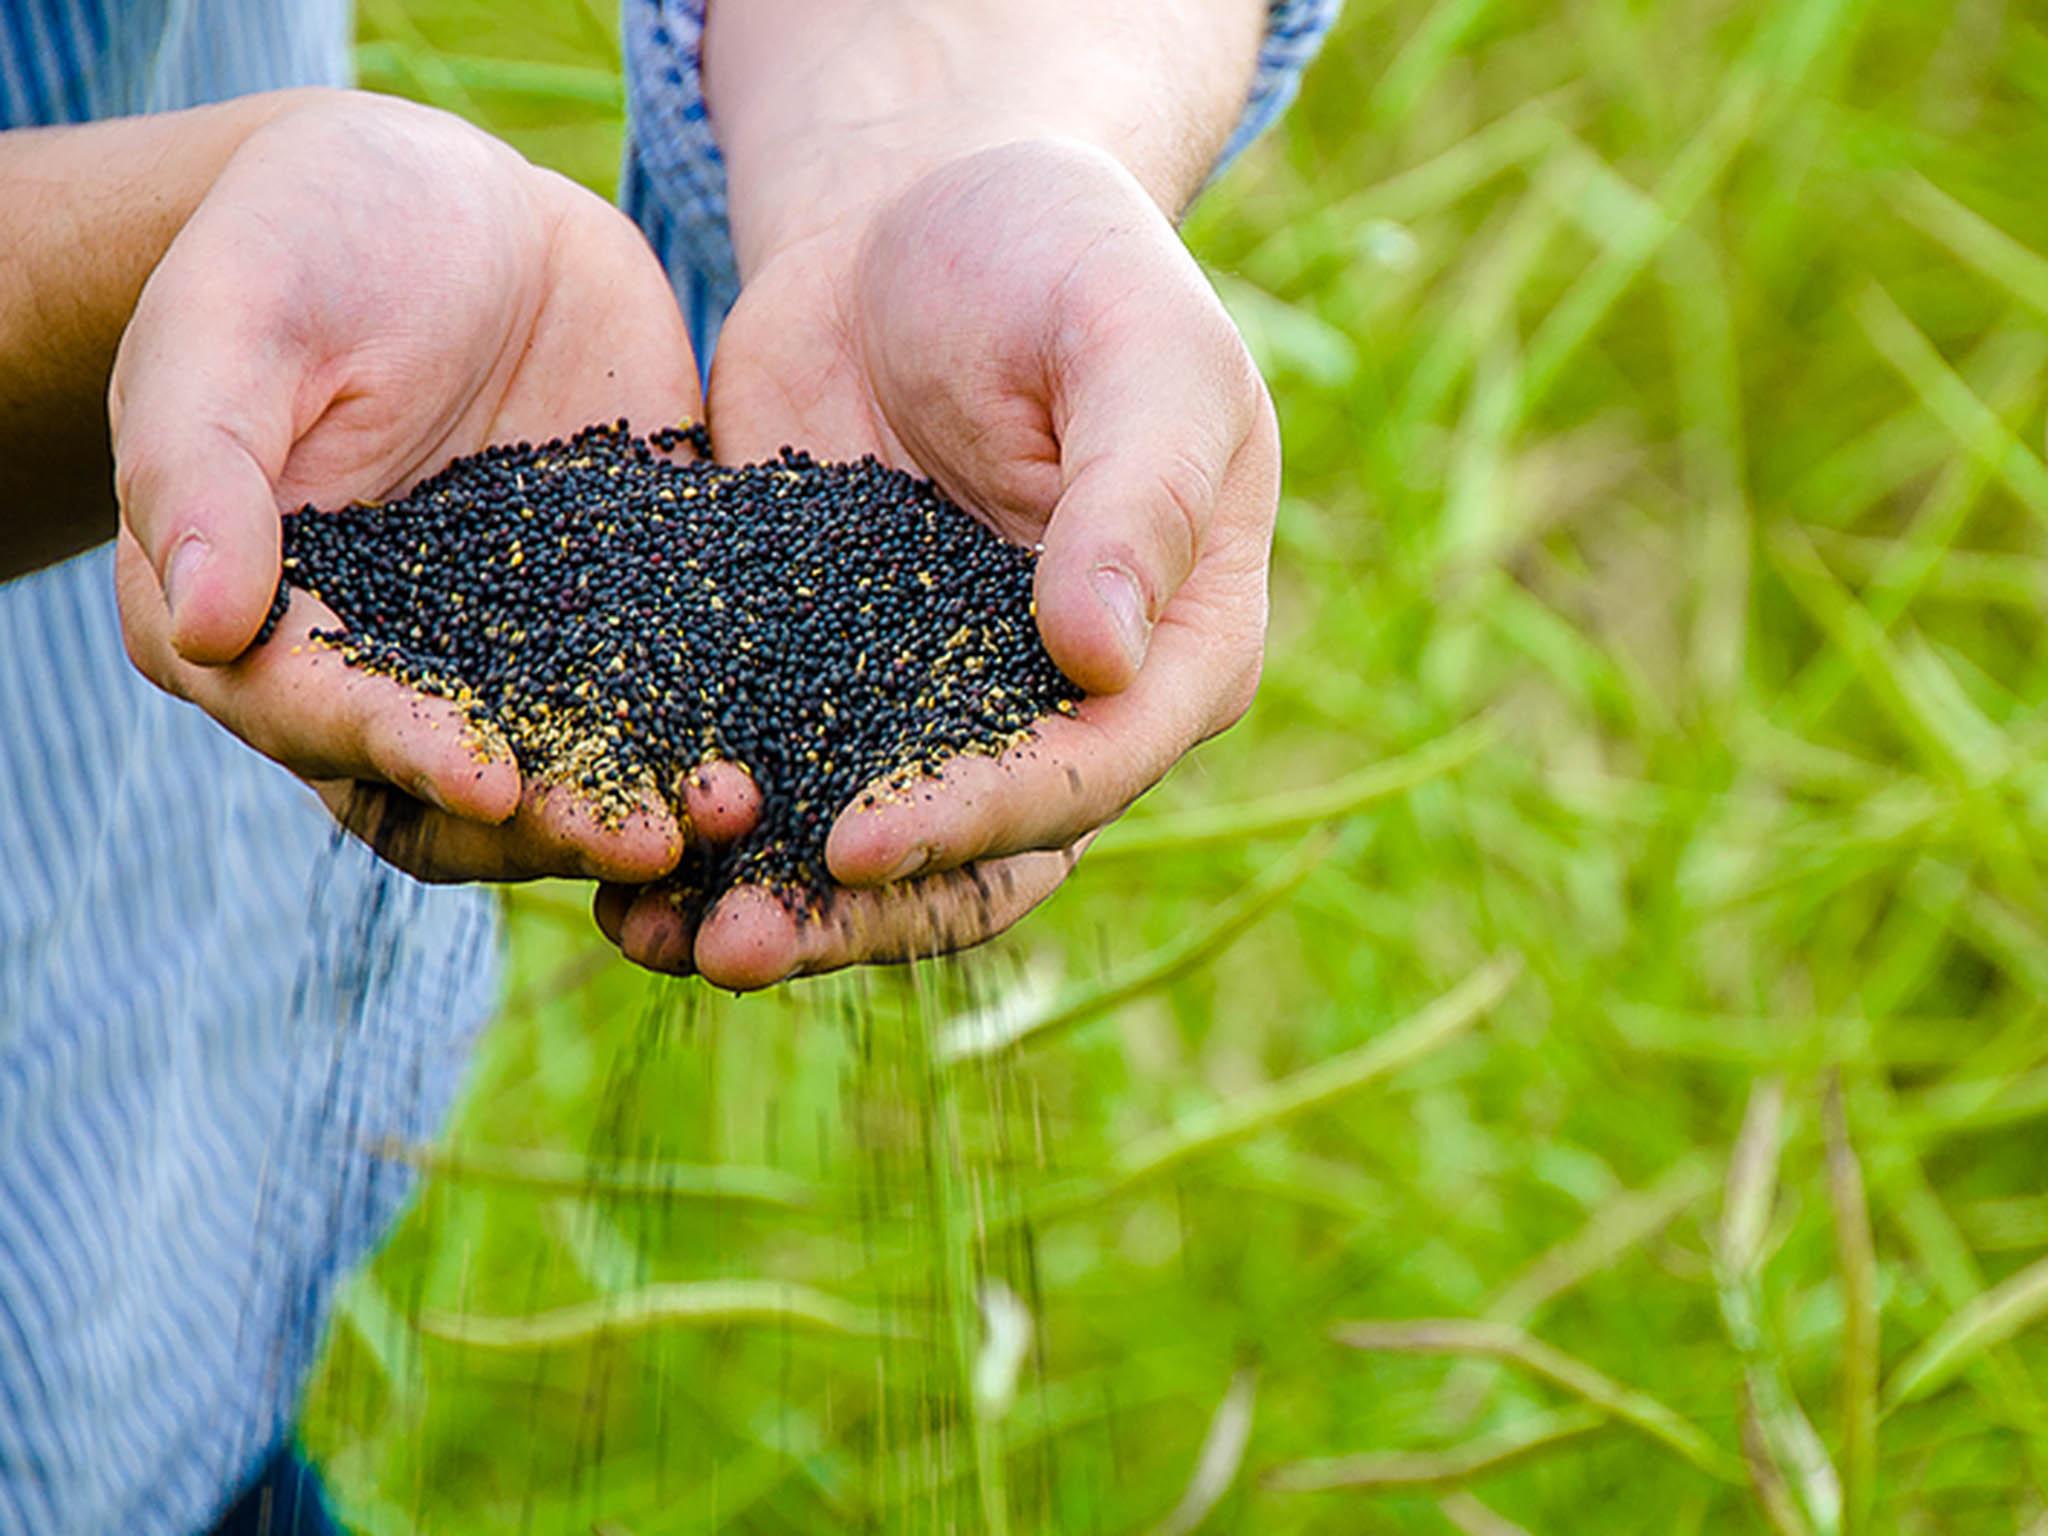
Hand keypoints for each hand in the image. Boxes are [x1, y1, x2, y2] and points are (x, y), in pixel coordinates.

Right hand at [108, 90, 755, 883]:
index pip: (321, 718)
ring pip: (575, 763)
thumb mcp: (233, 324)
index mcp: (265, 623)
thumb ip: (204, 467)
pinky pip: (671, 688)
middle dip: (550, 822)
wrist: (454, 201)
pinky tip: (793, 748)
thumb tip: (203, 622)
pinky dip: (721, 726)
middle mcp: (395, 666)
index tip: (487, 780)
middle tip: (648, 840)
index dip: (401, 754)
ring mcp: (516, 649)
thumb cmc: (304, 239)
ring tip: (735, 811)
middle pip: (458, 789)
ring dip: (645, 801)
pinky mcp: (622, 612)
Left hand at [601, 139, 1279, 986]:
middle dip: (854, 916)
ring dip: (768, 909)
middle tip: (732, 947)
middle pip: (976, 859)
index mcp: (1172, 652)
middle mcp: (1064, 713)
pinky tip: (609, 869)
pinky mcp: (828, 680)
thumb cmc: (1062, 259)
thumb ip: (1139, 495)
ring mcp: (939, 707)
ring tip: (644, 936)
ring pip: (870, 854)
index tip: (854, 841)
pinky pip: (774, 777)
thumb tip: (1105, 662)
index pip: (1086, 773)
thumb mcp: (1135, 349)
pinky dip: (702, 833)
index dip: (976, 820)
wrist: (919, 216)